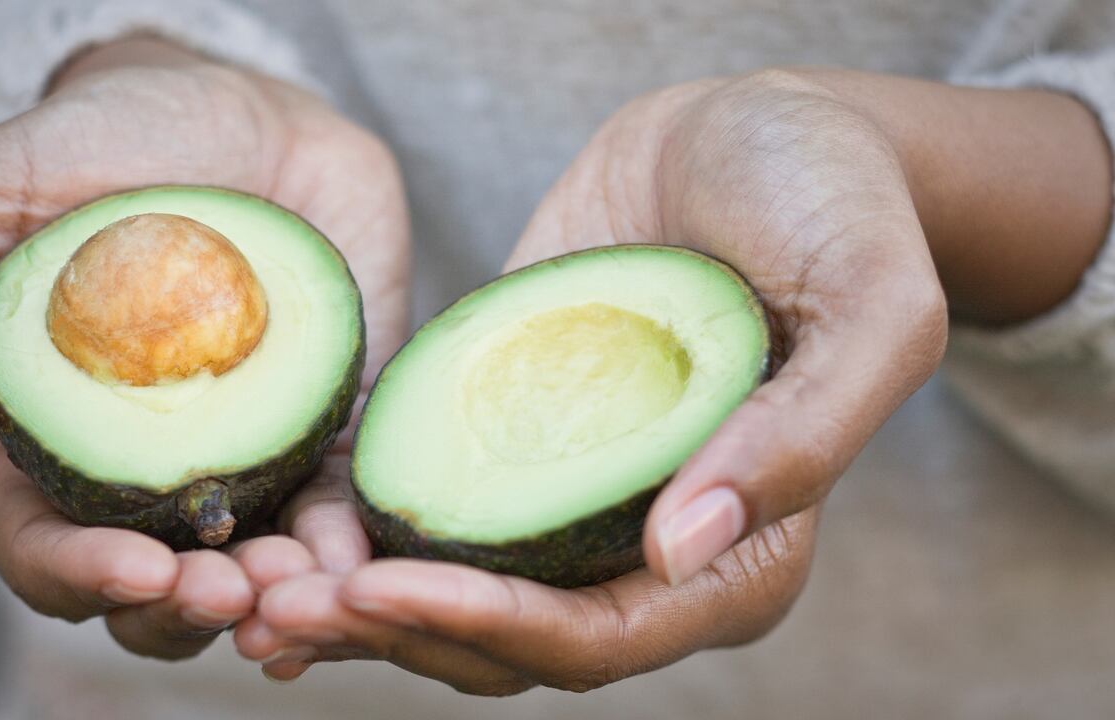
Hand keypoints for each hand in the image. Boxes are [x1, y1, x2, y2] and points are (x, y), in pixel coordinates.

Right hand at [0, 37, 408, 658]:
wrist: (242, 116)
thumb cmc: (102, 147)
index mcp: (47, 442)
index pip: (40, 548)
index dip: (79, 576)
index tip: (141, 569)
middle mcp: (143, 472)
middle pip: (152, 590)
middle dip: (189, 609)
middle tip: (233, 590)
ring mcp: (242, 460)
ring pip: (250, 574)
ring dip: (276, 599)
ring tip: (306, 582)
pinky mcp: (329, 435)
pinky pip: (340, 514)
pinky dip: (348, 552)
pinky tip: (360, 561)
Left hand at [237, 68, 947, 687]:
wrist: (751, 132)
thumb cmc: (832, 204)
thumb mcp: (871, 304)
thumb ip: (802, 437)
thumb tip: (680, 551)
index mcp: (740, 557)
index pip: (603, 637)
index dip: (491, 628)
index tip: (382, 594)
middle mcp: (648, 551)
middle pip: (510, 639)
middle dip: (397, 635)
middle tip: (275, 609)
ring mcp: (570, 500)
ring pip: (455, 593)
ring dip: (355, 606)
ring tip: (250, 584)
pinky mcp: (510, 439)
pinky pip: (429, 511)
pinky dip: (356, 535)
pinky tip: (277, 528)